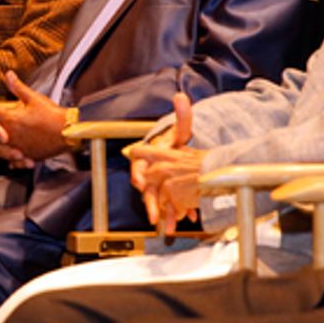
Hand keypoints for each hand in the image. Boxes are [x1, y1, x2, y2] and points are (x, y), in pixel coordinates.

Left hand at [0, 71, 69, 165]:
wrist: (69, 132)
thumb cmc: (53, 115)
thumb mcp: (34, 98)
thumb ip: (18, 87)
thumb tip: (8, 75)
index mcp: (10, 119)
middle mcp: (10, 134)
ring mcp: (18, 147)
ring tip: (1, 140)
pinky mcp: (27, 156)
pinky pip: (13, 163)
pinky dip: (12, 160)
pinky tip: (16, 154)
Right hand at [128, 93, 204, 234]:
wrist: (175, 156)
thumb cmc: (173, 144)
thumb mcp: (179, 131)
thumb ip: (181, 116)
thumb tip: (181, 96)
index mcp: (148, 161)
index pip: (138, 169)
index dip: (139, 176)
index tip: (142, 183)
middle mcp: (150, 175)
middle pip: (147, 191)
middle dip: (151, 203)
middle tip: (154, 215)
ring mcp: (158, 187)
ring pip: (158, 202)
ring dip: (164, 214)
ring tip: (169, 225)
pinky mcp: (167, 196)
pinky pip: (169, 207)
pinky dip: (175, 214)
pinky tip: (185, 221)